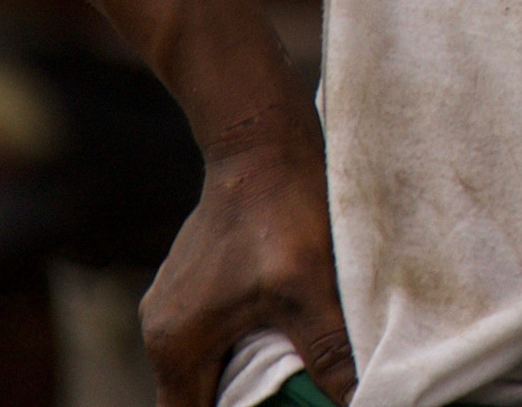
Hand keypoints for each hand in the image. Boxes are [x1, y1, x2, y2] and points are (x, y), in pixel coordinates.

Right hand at [142, 127, 353, 406]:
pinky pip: (215, 331)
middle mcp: (163, 328)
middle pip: (199, 394)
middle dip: (245, 404)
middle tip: (293, 398)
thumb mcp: (311, 289)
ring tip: (294, 375)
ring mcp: (174, 302)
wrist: (261, 141)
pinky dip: (245, 343)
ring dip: (247, 374)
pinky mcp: (196, 281)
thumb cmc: (281, 213)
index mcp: (176, 345)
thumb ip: (329, 352)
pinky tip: (285, 335)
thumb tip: (358, 400)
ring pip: (209, 362)